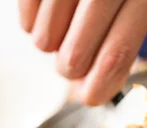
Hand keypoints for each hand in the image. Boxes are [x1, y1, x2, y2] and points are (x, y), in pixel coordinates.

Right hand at [18, 0, 146, 104]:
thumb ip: (119, 40)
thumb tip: (86, 90)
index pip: (120, 47)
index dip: (102, 82)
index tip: (90, 98)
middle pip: (78, 47)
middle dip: (71, 66)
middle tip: (70, 65)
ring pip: (47, 32)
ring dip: (49, 43)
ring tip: (56, 36)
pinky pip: (26, 7)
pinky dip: (29, 21)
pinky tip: (41, 18)